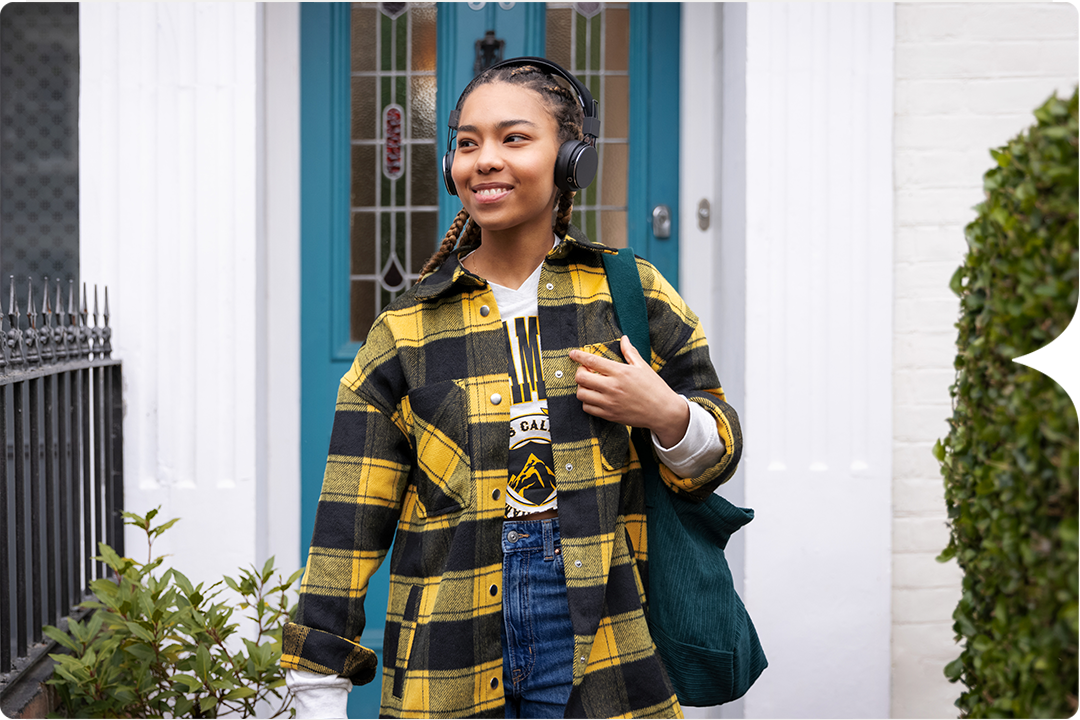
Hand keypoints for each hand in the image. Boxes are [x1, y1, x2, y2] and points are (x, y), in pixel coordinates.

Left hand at [569, 335, 689, 447]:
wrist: (662, 411)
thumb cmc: (654, 387)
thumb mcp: (643, 367)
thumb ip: (630, 352)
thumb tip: (624, 338)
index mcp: (620, 372)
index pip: (592, 361)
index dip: (579, 356)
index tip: (573, 354)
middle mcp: (612, 387)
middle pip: (581, 378)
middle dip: (579, 372)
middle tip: (586, 371)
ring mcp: (609, 403)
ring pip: (581, 394)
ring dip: (582, 387)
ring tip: (590, 385)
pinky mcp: (609, 415)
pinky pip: (587, 408)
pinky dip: (587, 402)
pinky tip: (594, 397)